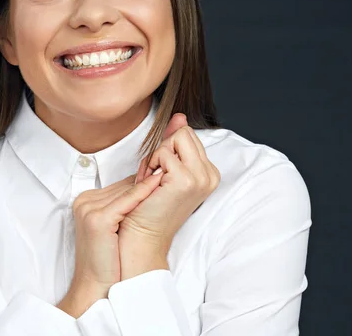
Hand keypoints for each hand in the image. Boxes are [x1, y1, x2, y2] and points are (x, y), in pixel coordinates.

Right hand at [67, 170, 164, 302]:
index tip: (159, 179)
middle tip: (166, 174)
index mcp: (85, 201)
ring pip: (125, 191)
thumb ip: (121, 206)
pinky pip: (126, 201)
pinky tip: (158, 184)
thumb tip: (145, 187)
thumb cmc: (107, 260)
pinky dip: (143, 193)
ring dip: (146, 187)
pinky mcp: (98, 219)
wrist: (95, 287)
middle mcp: (84, 202)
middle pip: (121, 186)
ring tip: (167, 176)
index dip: (139, 185)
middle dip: (144, 184)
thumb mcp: (111, 227)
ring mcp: (89, 209)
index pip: (118, 186)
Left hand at [118, 114, 220, 265]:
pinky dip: (150, 166)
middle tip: (154, 177)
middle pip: (183, 132)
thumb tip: (179, 115)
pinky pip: (163, 152)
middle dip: (162, 150)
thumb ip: (174, 141)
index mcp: (209, 172)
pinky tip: (150, 186)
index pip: (187, 135)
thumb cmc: (148, 203)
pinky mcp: (186, 180)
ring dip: (155, 158)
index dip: (167, 148)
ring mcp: (200, 177)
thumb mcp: (164, 168)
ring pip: (174, 139)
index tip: (159, 173)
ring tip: (151, 182)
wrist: (142, 235)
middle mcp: (210, 174)